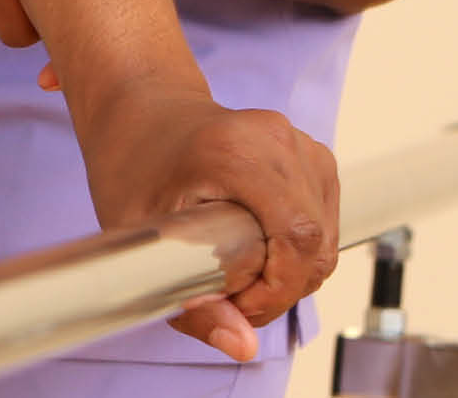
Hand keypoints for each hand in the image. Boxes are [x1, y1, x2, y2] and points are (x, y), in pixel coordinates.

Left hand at [79, 79, 339, 361]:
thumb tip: (243, 346)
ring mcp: (300, 142)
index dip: (277, 288)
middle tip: (230, 291)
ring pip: (324, 237)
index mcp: (236, 149)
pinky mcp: (313, 155)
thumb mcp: (139, 233)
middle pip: (315, 242)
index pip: (296, 237)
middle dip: (281, 286)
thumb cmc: (133, 164)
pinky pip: (324, 222)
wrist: (142, 110)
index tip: (238, 302)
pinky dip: (298, 249)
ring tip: (237, 267)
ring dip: (291, 270)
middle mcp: (277, 139)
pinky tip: (256, 245)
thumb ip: (192, 299)